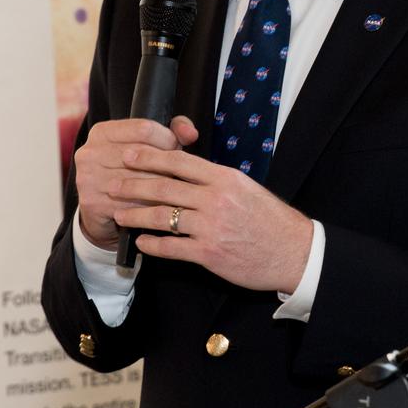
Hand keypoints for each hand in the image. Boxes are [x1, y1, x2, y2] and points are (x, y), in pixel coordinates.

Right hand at [74, 116, 195, 250]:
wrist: (101, 209)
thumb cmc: (131, 172)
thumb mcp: (147, 146)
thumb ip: (173, 133)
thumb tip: (191, 133)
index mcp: (103, 132)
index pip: (145, 128)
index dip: (168, 140)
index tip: (176, 150)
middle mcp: (90, 152)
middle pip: (144, 155)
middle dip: (167, 166)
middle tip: (179, 174)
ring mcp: (88, 178)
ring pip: (142, 180)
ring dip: (163, 187)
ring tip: (174, 190)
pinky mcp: (93, 202)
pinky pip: (134, 203)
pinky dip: (153, 206)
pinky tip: (162, 206)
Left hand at [108, 117, 313, 293]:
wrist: (294, 251)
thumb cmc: (272, 220)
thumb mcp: (248, 189)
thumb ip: (218, 182)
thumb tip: (190, 175)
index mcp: (226, 179)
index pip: (181, 162)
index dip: (151, 157)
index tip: (129, 154)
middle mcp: (216, 200)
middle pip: (164, 188)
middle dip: (133, 185)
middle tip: (113, 183)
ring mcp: (211, 227)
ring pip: (163, 217)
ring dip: (136, 214)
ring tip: (118, 214)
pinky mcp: (209, 253)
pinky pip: (172, 247)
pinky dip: (152, 244)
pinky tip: (141, 241)